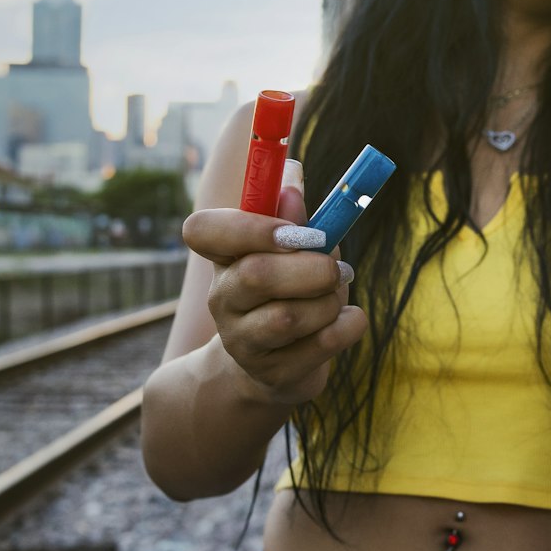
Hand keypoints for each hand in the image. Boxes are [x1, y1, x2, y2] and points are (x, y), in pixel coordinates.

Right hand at [182, 173, 366, 405]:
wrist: (276, 366)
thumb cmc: (291, 290)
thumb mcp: (293, 248)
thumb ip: (294, 215)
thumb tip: (292, 176)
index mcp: (224, 257)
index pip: (202, 231)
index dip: (249, 226)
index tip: (293, 230)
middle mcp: (223, 298)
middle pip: (257, 275)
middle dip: (312, 268)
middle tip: (336, 267)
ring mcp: (242, 341)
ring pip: (290, 316)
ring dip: (330, 300)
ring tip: (336, 296)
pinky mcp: (273, 374)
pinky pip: (323, 343)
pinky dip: (349, 325)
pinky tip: (346, 320)